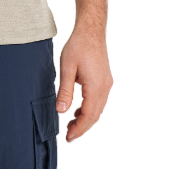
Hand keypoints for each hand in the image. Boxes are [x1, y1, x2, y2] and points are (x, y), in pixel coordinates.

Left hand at [56, 26, 112, 149]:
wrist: (91, 30)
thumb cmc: (79, 45)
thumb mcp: (66, 68)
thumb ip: (64, 91)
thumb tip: (61, 110)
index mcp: (95, 87)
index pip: (88, 116)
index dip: (78, 129)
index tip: (68, 137)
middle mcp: (104, 88)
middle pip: (94, 116)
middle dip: (82, 128)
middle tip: (68, 136)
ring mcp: (107, 84)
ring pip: (98, 109)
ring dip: (85, 119)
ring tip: (71, 124)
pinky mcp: (105, 80)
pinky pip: (99, 101)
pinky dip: (89, 109)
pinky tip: (78, 109)